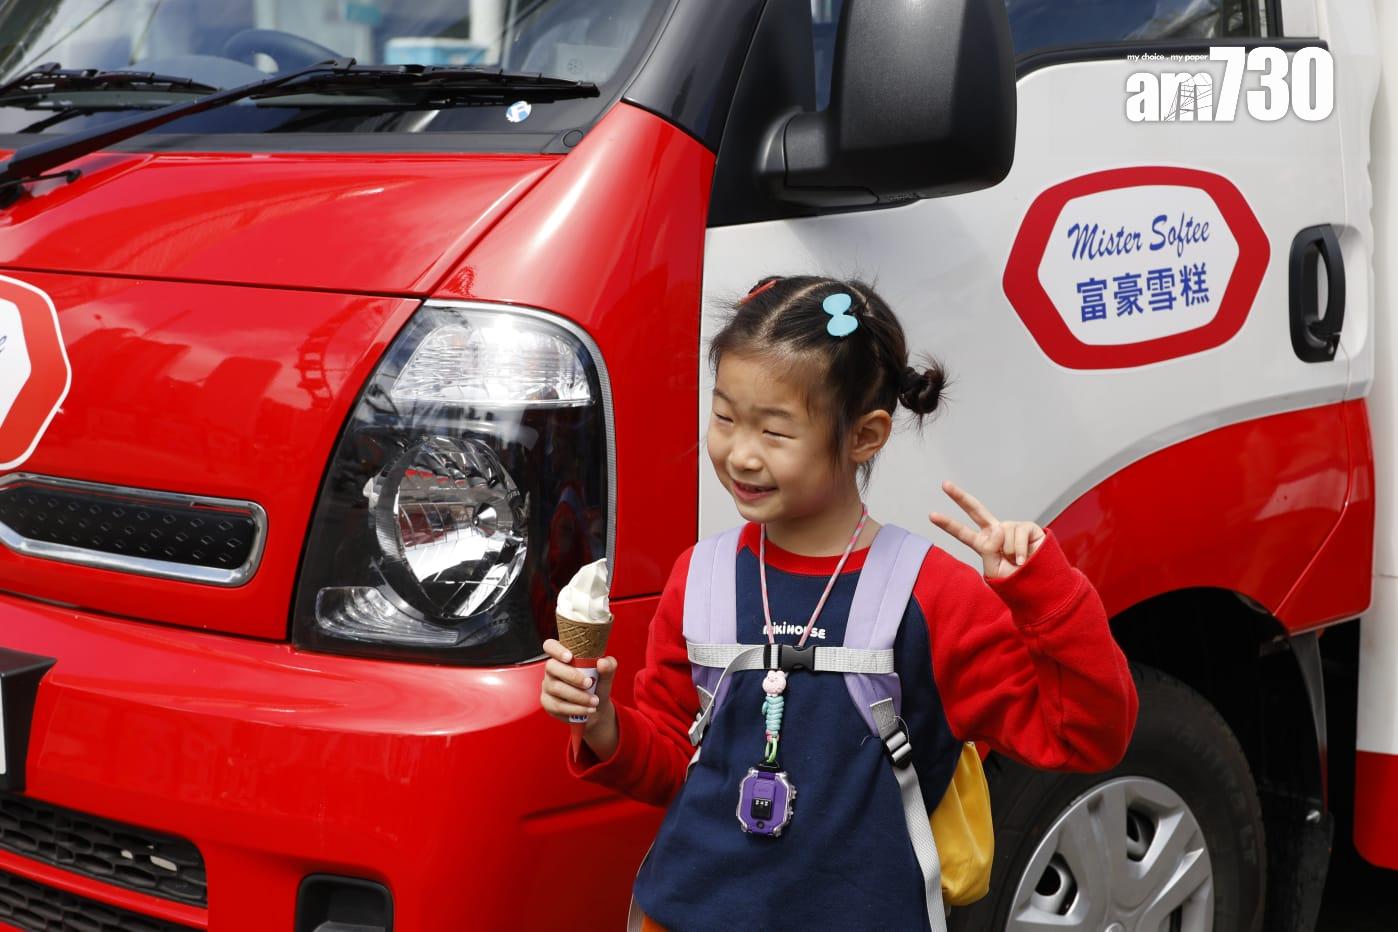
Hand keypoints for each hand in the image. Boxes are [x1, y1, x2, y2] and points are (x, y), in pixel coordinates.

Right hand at [539, 638, 617, 744]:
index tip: (569, 657)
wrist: (596, 707)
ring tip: (594, 701)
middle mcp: (552, 669)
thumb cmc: (597, 685)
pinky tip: (587, 709)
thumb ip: (608, 666)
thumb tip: (602, 662)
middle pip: (551, 667)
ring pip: (556, 688)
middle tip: (589, 683)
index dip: (556, 649)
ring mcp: (548, 686)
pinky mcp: (548, 702)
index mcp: (563, 657)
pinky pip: (557, 705)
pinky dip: (575, 709)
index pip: (550, 645)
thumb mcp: (606, 675)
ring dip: (577, 696)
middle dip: (572, 676)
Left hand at [928, 480, 1045, 579]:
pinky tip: (1026, 559)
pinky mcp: (1028, 527)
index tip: (932, 515)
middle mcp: (996, 531)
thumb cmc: (1015, 578)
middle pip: (976, 510)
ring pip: (1003, 537)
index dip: (948, 524)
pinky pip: (1018, 537)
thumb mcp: (994, 569)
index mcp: (984, 543)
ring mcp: (1011, 527)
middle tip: (944, 484)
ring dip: (1011, 555)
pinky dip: (1021, 552)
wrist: (1038, 584)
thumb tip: (998, 528)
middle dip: (959, 497)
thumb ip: (989, 549)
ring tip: (1019, 562)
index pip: (963, 533)